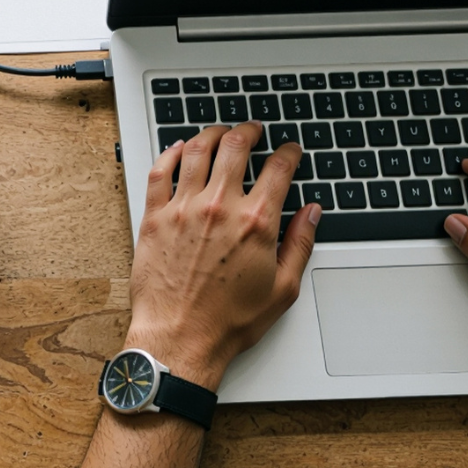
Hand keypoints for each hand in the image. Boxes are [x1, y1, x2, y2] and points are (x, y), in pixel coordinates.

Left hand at [125, 123, 317, 386]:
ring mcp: (183, 208)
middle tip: (253, 129)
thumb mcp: (283, 289)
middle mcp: (219, 207)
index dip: (288, 152)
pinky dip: (171, 153)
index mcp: (255, 223)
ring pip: (197, 150)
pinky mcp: (155, 216)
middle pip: (236, 147)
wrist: (180, 337)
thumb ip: (300, 244)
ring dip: (212, 133)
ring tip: (220, 132)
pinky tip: (179, 149)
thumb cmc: (229, 321)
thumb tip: (311, 213)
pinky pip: (160, 171)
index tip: (290, 149)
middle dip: (249, 131)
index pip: (278, 169)